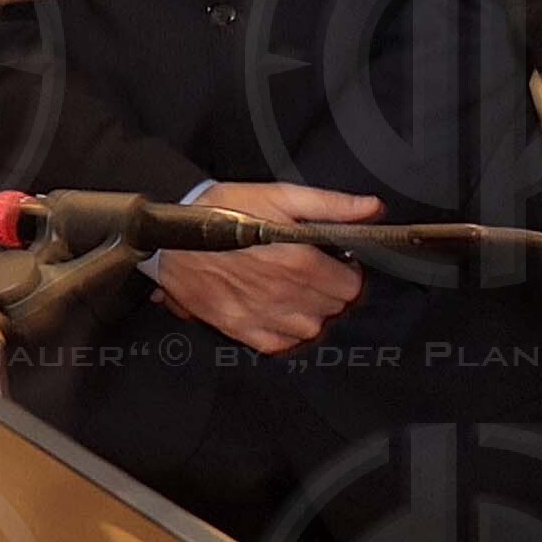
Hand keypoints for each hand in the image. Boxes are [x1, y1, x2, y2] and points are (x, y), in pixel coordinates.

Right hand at [151, 183, 380, 354]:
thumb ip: (331, 205)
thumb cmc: (223, 211)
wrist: (168, 233)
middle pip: (334, 309)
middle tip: (314, 273)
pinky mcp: (239, 328)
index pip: (351, 287)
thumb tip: (373, 209)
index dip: (348, 273)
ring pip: (311, 329)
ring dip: (311, 312)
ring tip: (295, 290)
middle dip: (331, 291)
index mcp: (299, 262)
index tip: (337, 263)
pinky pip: (279, 345)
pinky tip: (277, 310)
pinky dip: (285, 332)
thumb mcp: (280, 196)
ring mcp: (261, 316)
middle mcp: (284, 295)